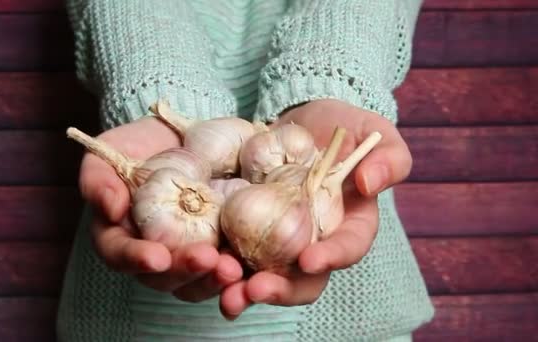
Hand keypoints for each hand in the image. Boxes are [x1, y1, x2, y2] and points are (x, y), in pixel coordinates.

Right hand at [79, 117, 242, 301]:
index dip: (136, 259)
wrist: (179, 136)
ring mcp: (187, 253)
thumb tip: (111, 210)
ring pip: (196, 282)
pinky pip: (225, 269)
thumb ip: (99, 179)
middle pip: (163, 277)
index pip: (120, 255)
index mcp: (119, 236)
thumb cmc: (136, 145)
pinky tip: (251, 267)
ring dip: (214, 280)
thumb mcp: (109, 151)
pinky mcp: (217, 248)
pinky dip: (239, 273)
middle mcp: (153, 252)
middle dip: (185, 271)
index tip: (158, 256)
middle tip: (207, 259)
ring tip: (232, 268)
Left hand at [219, 99, 411, 318]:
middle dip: (281, 290)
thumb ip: (388, 157)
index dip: (331, 257)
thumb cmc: (342, 127)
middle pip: (303, 279)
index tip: (310, 259)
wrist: (299, 124)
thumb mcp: (373, 132)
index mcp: (350, 225)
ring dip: (244, 290)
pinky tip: (204, 266)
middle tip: (255, 290)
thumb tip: (369, 183)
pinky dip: (220, 266)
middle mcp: (314, 241)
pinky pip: (236, 252)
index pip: (347, 248)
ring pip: (266, 275)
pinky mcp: (248, 229)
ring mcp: (279, 240)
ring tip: (225, 295)